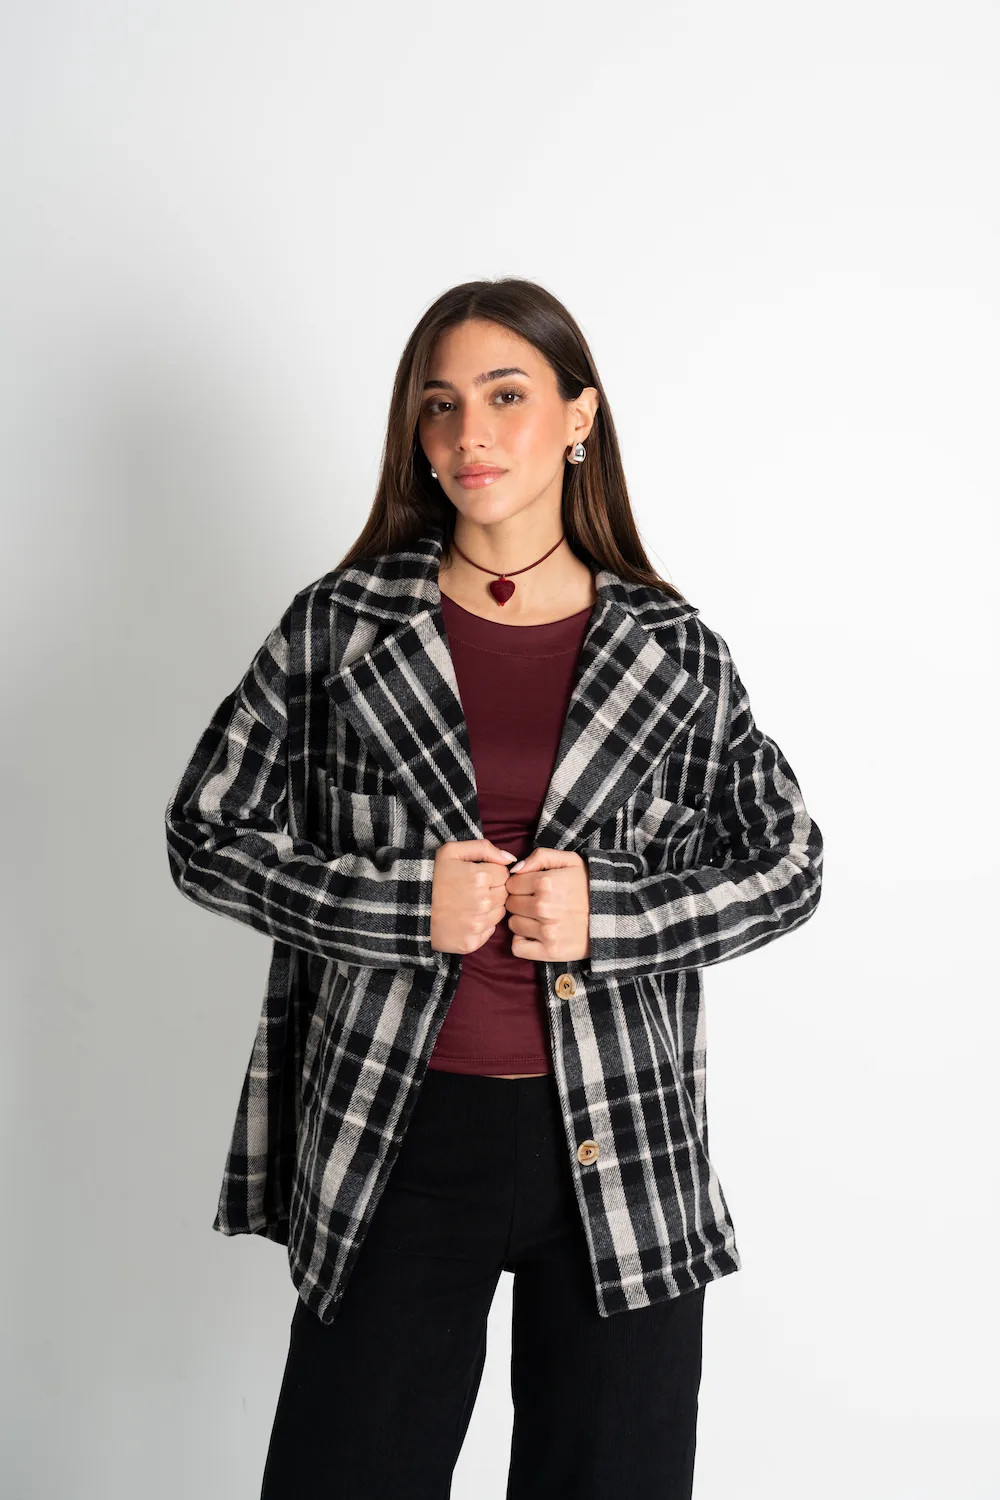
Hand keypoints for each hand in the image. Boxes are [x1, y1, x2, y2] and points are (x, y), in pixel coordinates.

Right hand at [430, 839, 516, 954]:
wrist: (408, 907)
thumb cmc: (432, 876)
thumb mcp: (452, 851)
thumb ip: (484, 848)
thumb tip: (510, 859)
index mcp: (481, 877)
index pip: (504, 874)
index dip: (491, 873)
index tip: (477, 876)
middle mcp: (483, 902)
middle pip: (504, 894)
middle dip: (492, 890)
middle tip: (471, 890)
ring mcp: (478, 924)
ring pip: (499, 913)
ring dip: (488, 908)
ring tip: (467, 904)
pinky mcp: (471, 943)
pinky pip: (488, 931)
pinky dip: (480, 926)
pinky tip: (464, 919)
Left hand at [503, 848, 590, 961]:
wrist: (614, 917)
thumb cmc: (588, 886)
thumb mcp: (570, 861)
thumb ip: (540, 856)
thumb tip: (514, 869)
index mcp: (545, 882)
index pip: (511, 884)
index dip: (520, 885)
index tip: (531, 888)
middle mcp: (544, 907)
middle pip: (511, 904)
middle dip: (520, 902)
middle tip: (536, 903)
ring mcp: (547, 931)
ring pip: (513, 924)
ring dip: (522, 921)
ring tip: (539, 918)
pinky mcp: (550, 951)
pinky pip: (518, 947)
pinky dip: (522, 942)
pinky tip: (534, 935)